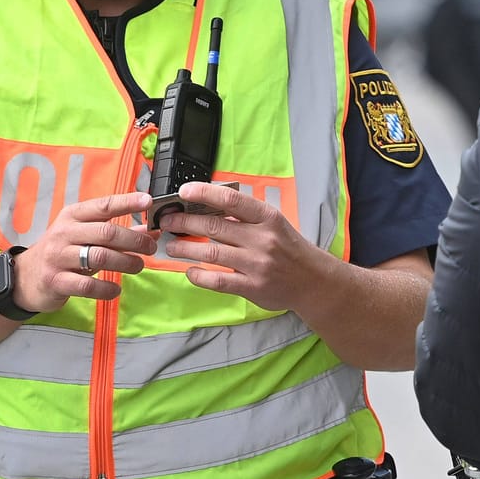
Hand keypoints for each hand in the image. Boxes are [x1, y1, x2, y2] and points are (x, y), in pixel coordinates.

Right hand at [13, 192, 156, 313]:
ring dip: (125, 262)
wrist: (25, 277)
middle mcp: (64, 233)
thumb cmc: (61, 252)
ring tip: (137, 266)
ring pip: (100, 257)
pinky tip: (115, 289)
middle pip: (106, 233)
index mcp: (72, 216)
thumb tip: (149, 231)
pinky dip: (106, 288)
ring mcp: (58, 257)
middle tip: (150, 247)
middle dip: (134, 240)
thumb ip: (116, 233)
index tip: (148, 201)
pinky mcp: (56, 281)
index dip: (127, 203)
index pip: (103, 205)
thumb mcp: (84, 236)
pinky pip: (87, 285)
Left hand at [159, 182, 327, 311]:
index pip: (231, 200)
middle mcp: (262, 239)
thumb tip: (206, 205)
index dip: (204, 192)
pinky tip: (190, 271)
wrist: (313, 281)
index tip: (183, 191)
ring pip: (211, 253)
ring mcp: (256, 264)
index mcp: (267, 218)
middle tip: (167, 221)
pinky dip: (199, 276)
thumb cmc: (288, 248)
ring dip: (185, 249)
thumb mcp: (273, 224)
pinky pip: (218, 280)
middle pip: (214, 226)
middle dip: (184, 222)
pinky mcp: (252, 287)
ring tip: (171, 247)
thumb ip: (245, 216)